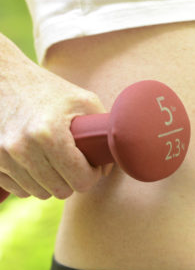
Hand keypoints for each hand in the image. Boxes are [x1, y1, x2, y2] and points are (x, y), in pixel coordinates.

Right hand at [0, 43, 111, 199]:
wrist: (2, 76)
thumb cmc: (49, 90)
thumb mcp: (84, 101)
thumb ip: (105, 131)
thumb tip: (109, 164)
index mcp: (48, 133)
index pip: (80, 181)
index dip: (92, 175)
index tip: (92, 164)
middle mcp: (21, 148)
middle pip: (61, 191)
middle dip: (73, 180)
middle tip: (75, 163)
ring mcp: (2, 156)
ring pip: (39, 193)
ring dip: (52, 183)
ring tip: (56, 162)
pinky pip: (19, 190)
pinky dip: (32, 182)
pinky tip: (37, 164)